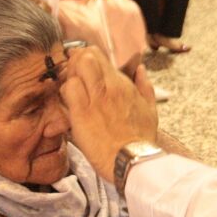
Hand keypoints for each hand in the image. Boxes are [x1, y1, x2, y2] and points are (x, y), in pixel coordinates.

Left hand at [59, 46, 158, 182]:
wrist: (132, 160)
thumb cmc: (140, 139)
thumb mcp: (150, 109)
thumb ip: (145, 86)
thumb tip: (140, 69)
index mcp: (123, 84)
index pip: (97, 55)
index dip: (85, 58)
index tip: (82, 69)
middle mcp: (109, 87)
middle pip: (85, 56)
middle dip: (75, 62)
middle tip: (74, 77)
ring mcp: (95, 99)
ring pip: (75, 69)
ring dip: (69, 78)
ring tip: (71, 92)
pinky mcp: (82, 114)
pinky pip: (68, 90)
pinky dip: (65, 93)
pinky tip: (69, 104)